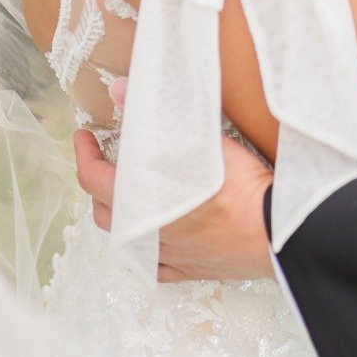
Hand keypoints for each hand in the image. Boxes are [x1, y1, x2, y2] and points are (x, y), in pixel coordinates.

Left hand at [74, 122, 273, 282]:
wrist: (272, 229)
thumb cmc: (236, 184)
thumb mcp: (195, 138)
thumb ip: (153, 113)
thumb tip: (118, 88)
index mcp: (138, 201)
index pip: (92, 178)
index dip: (84, 154)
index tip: (84, 136)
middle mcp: (144, 232)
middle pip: (103, 209)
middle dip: (100, 183)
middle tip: (108, 160)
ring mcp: (165, 254)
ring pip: (125, 238)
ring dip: (121, 213)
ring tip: (129, 192)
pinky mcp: (188, 268)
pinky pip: (155, 263)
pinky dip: (148, 247)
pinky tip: (154, 237)